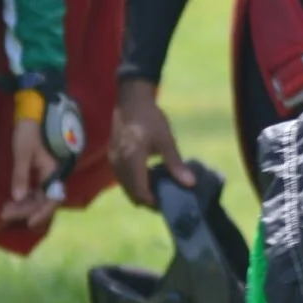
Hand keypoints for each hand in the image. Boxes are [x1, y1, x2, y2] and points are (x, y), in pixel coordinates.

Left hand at [0, 116, 59, 228]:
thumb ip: (21, 175)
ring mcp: (45, 173)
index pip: (52, 198)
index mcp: (53, 170)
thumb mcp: (23, 153)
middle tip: (5, 213)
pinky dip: (24, 197)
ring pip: (38, 196)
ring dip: (23, 205)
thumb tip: (18, 197)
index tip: (28, 222)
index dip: (42, 212)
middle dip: (25, 209)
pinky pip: (34, 190)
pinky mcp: (38, 171)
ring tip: (5, 210)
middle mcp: (52, 174)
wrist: (31, 114)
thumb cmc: (28, 131)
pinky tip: (12, 201)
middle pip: (43, 199)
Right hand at [111, 77, 192, 207]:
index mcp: (132, 162)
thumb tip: (190, 183)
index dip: (155, 203)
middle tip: (167, 197)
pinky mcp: (113, 156)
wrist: (131, 99)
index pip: (141, 194)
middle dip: (149, 200)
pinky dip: (135, 182)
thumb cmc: (150, 117)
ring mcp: (114, 161)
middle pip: (133, 194)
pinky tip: (149, 176)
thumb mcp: (166, 139)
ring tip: (160, 188)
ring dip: (141, 192)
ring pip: (126, 188)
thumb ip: (175, 163)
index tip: (170, 202)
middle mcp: (119, 165)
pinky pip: (123, 178)